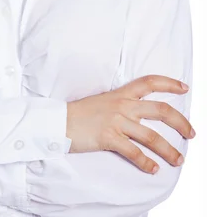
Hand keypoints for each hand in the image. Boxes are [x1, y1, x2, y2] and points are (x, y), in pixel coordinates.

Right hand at [66, 75, 195, 173]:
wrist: (58, 121)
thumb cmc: (79, 113)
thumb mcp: (102, 101)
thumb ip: (121, 104)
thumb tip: (137, 114)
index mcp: (120, 94)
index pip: (149, 82)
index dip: (169, 83)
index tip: (184, 87)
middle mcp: (122, 105)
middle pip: (160, 110)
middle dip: (180, 122)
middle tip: (192, 133)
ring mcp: (116, 121)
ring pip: (152, 136)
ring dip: (169, 150)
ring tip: (179, 160)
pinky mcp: (108, 138)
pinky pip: (134, 152)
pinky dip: (147, 163)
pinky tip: (154, 169)